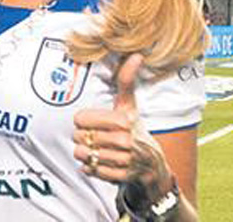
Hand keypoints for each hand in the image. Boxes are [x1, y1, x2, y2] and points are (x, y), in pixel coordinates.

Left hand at [73, 54, 172, 198]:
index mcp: (123, 121)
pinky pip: (89, 170)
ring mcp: (123, 161)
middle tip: (96, 137)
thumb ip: (127, 80)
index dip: (82, 121)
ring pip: (82, 155)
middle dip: (82, 137)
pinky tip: (101, 162)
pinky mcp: (119, 177)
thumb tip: (137, 55)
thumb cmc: (134, 129)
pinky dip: (90, 168)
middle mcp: (124, 141)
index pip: (79, 120)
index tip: (92, 122)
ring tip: (97, 149)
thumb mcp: (130, 105)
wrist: (153, 165)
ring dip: (85, 153)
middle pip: (79, 137)